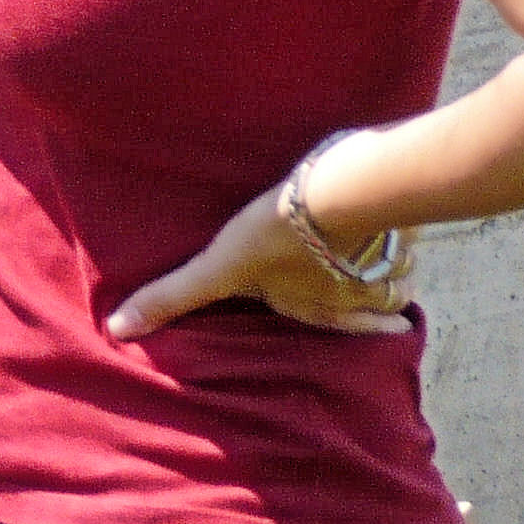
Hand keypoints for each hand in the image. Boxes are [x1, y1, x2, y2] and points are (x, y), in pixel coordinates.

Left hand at [105, 167, 413, 341]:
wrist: (346, 190)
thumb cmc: (278, 233)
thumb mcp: (218, 265)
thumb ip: (172, 295)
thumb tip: (117, 330)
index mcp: (314, 307)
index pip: (328, 325)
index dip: (340, 327)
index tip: (353, 333)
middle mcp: (355, 296)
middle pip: (366, 312)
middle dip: (370, 313)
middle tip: (385, 318)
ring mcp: (382, 264)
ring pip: (390, 281)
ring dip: (389, 279)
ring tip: (390, 274)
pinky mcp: (400, 225)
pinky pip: (406, 246)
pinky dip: (405, 245)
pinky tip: (403, 228)